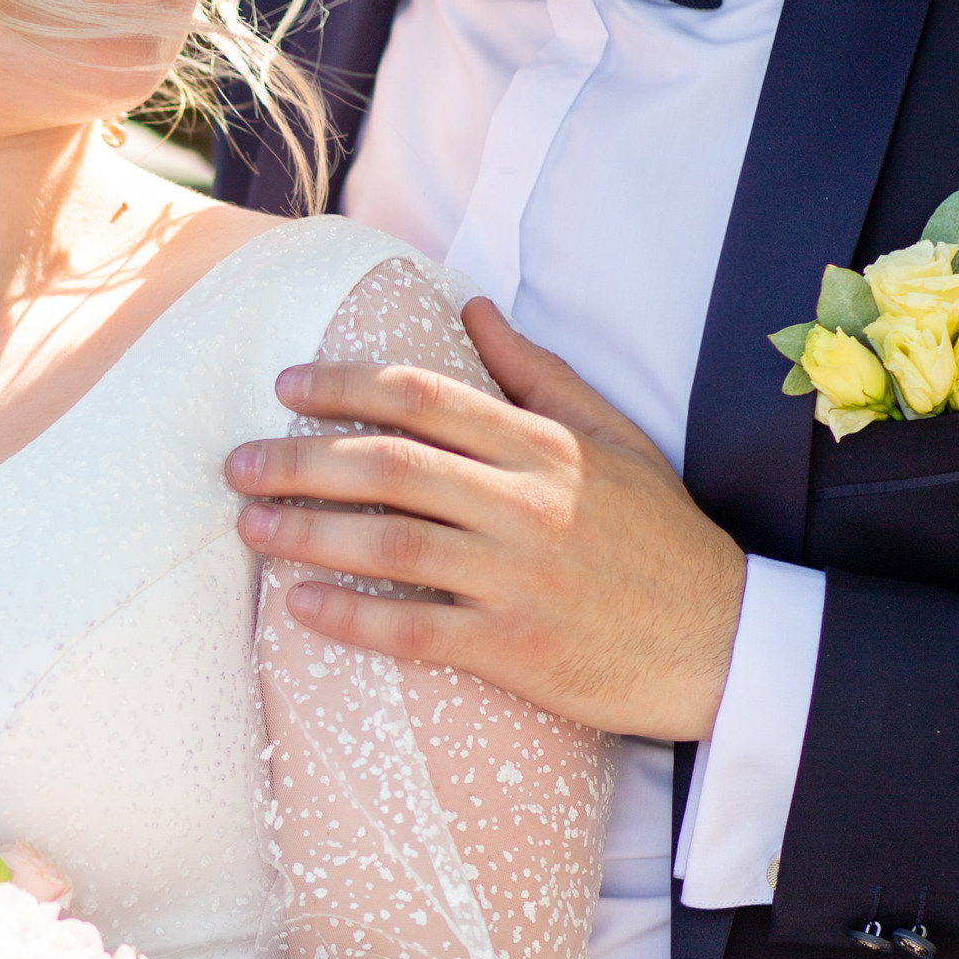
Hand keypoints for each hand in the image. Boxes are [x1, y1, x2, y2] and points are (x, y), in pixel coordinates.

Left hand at [223, 296, 746, 740]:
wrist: (721, 642)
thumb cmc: (662, 537)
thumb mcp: (614, 437)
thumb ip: (537, 374)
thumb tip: (471, 310)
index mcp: (544, 445)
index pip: (423, 397)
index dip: (343, 386)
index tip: (285, 386)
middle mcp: (526, 503)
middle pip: (388, 465)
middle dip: (299, 459)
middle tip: (237, 462)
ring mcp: (518, 577)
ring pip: (391, 542)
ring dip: (307, 532)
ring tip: (248, 527)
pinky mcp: (515, 648)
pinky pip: (415, 629)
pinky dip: (351, 617)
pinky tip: (299, 607)